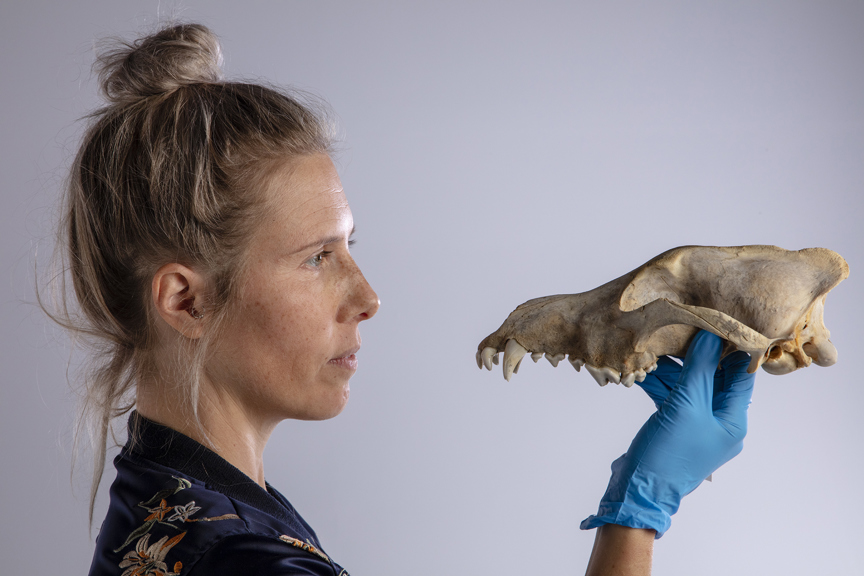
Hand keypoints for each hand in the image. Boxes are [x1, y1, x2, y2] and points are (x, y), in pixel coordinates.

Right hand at [580, 330, 755, 537]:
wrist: (639, 490)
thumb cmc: (669, 453)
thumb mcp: (686, 406)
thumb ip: (699, 369)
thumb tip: (712, 335)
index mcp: (733, 420)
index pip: (741, 375)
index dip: (733, 347)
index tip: (720, 321)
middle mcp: (719, 421)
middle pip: (714, 377)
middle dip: (698, 353)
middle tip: (684, 326)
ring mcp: (695, 424)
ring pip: (690, 385)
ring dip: (675, 367)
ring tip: (659, 342)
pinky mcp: (674, 425)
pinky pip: (673, 396)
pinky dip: (661, 382)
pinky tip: (646, 367)